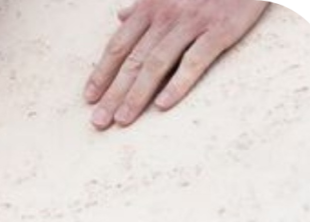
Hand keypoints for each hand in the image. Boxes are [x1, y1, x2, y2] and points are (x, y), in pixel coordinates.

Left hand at [85, 0, 268, 129]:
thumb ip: (143, 3)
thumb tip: (120, 15)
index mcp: (150, 7)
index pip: (118, 46)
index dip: (101, 73)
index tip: (89, 98)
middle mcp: (165, 16)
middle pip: (132, 61)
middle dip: (113, 93)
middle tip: (99, 122)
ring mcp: (192, 22)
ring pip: (156, 64)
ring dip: (136, 95)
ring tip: (123, 120)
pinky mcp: (220, 29)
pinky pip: (195, 60)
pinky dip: (178, 83)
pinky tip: (162, 105)